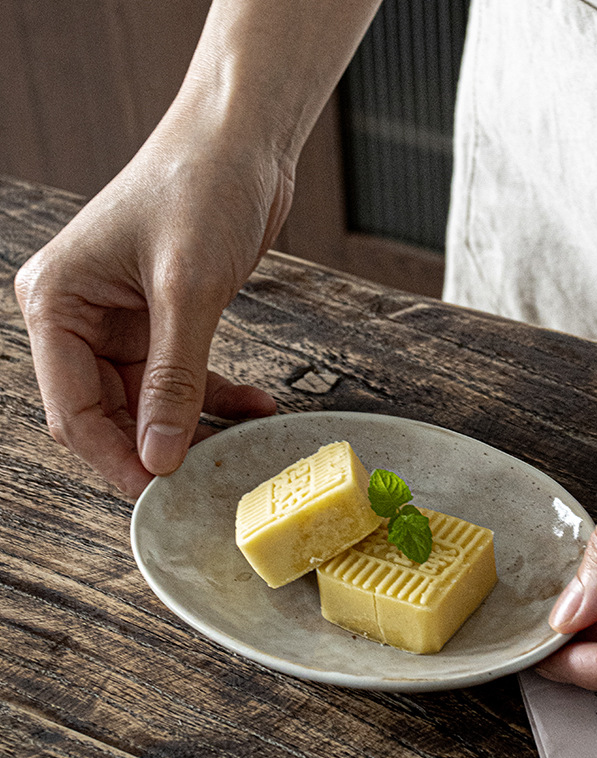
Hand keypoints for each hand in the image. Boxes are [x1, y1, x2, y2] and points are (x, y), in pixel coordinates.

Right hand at [14, 0, 381, 498]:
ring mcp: (124, 319)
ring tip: (237, 447)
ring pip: (149, 400)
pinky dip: (217, 396)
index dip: (115, 457)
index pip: (73, 407)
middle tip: (202, 480)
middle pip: (108, 411)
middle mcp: (81, 314)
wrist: (242, 142)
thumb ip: (173, 379)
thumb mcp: (187, 292)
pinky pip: (183, 375)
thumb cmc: (202, 189)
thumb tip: (159, 454)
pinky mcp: (165, 317)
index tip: (160, 492)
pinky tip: (256, 408)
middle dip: (155, 446)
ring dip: (194, 425)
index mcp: (57, 302)